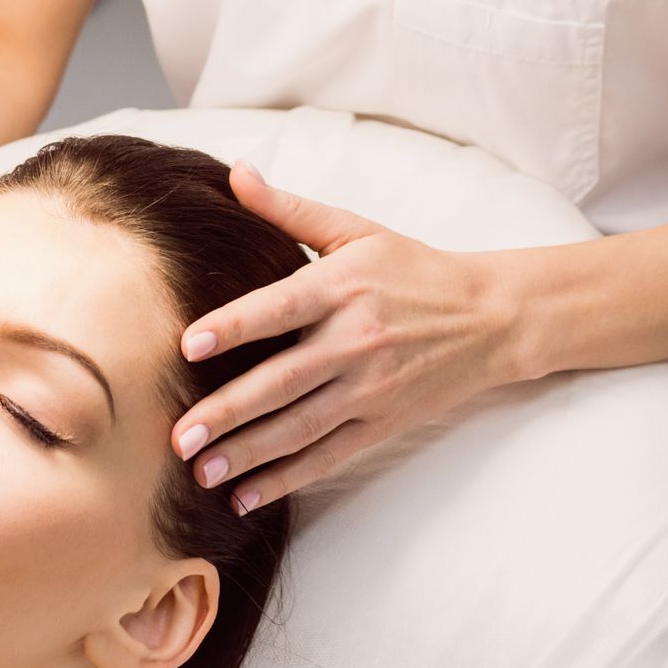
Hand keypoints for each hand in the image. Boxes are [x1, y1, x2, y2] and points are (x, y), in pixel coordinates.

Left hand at [171, 159, 519, 513]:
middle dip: (227, 411)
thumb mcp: (356, 229)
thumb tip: (235, 172)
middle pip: (281, 381)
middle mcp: (354, 340)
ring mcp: (369, 388)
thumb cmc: (413, 268)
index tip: (186, 346)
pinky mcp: (382, 423)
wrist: (490, 317)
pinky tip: (246, 495)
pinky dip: (286, 478)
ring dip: (247, 453)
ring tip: (199, 472)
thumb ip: (290, 209)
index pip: (277, 309)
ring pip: (299, 427)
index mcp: (341, 288)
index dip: (232, 327)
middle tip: (177, 437)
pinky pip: (327, 456)